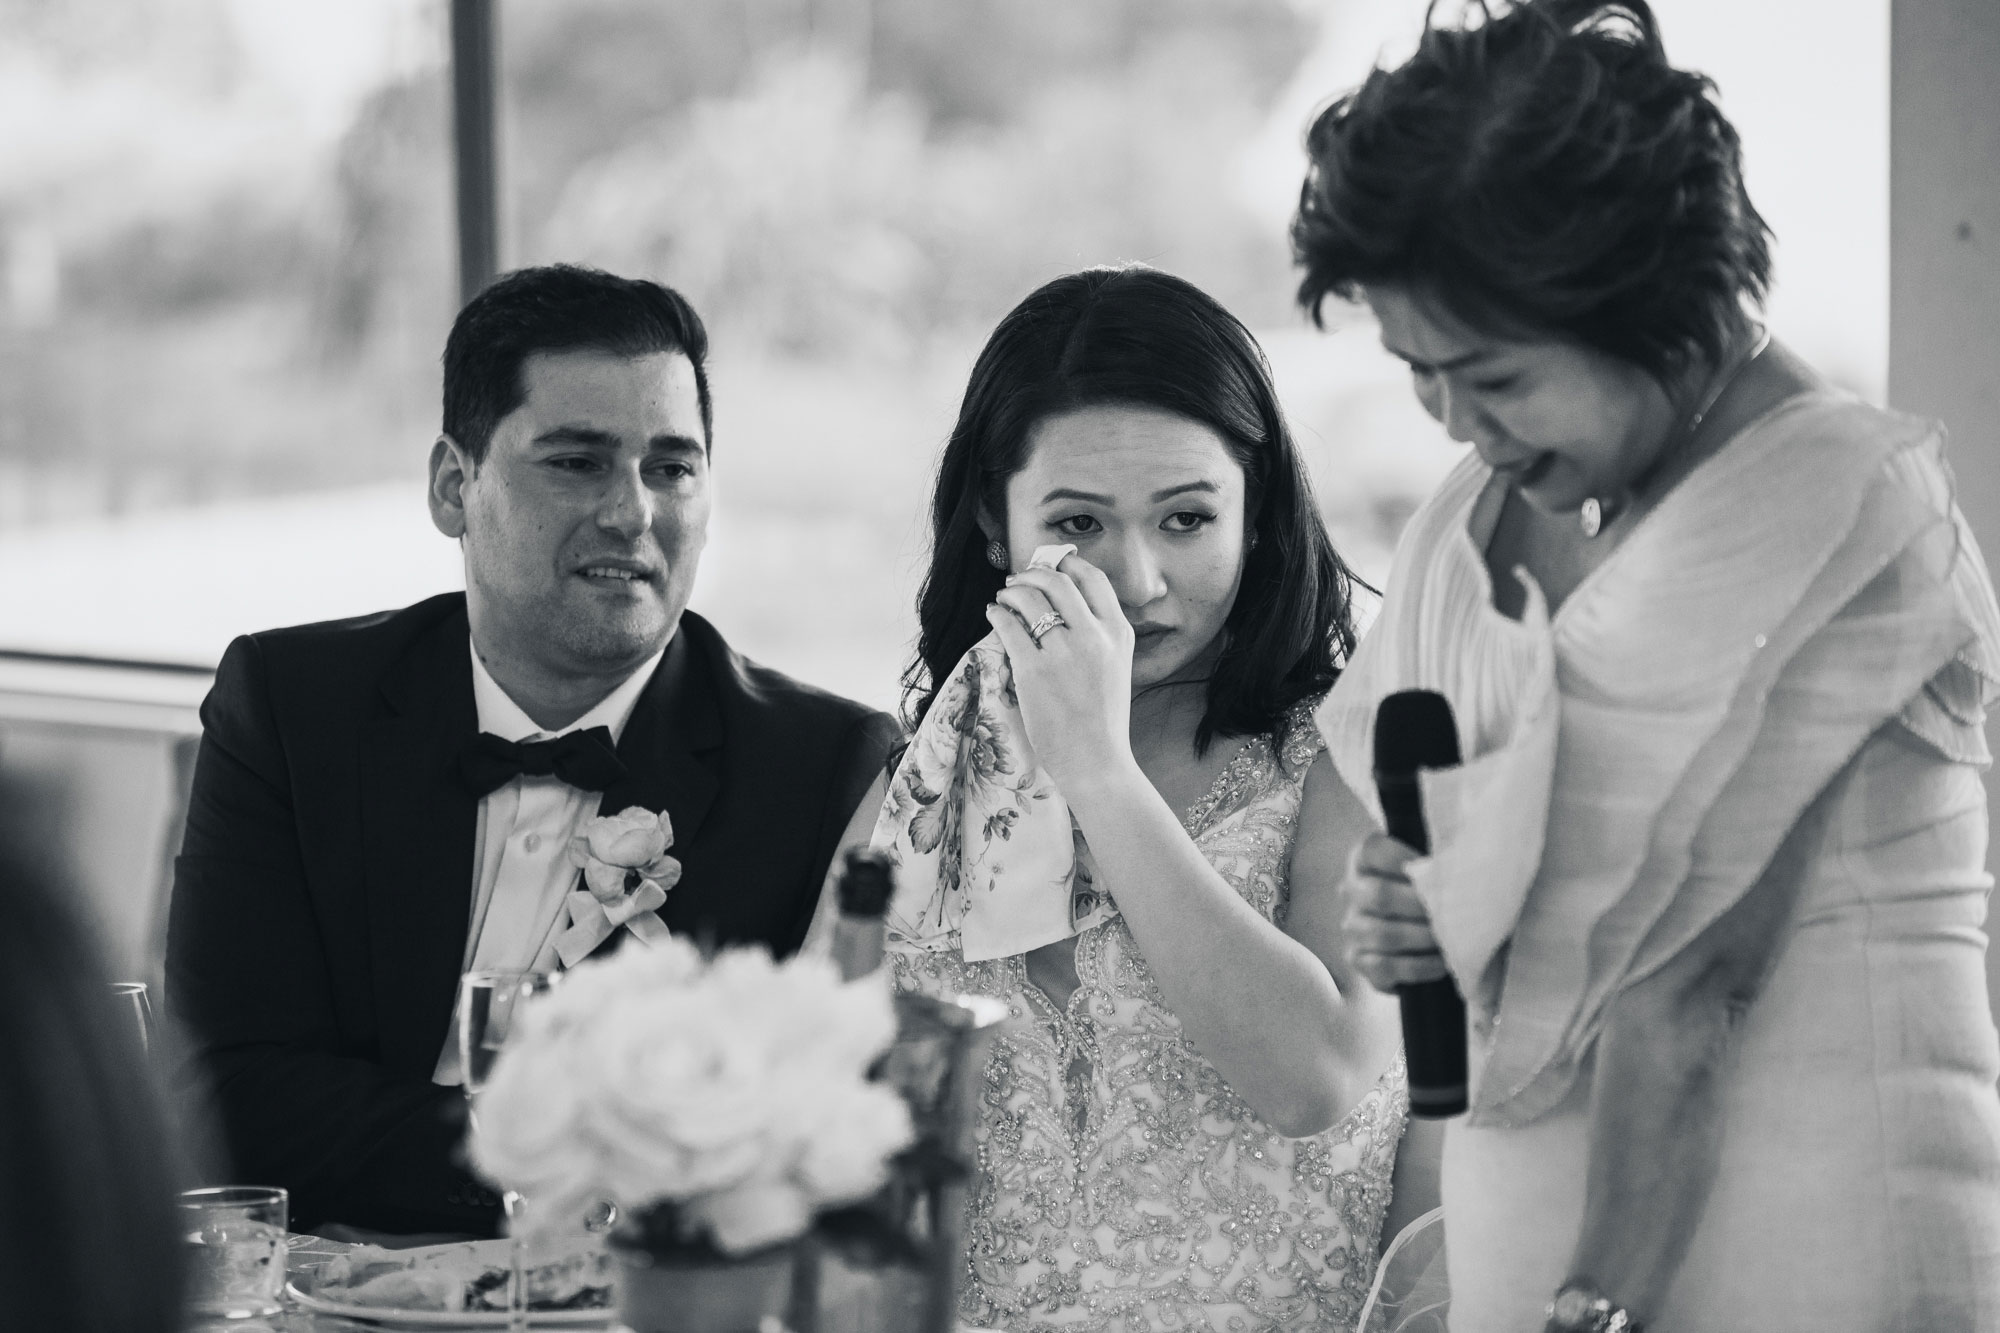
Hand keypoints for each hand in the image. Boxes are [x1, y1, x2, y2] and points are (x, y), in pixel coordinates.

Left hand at [984, 552, 1135, 799]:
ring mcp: (1063, 652)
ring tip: (1004, 596)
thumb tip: (1066, 606)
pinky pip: (1009, 626)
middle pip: (1057, 581)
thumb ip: (1100, 636)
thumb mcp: (1117, 667)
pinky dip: (998, 613)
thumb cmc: (1103, 719)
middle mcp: (1094, 636)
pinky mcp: (1034, 670)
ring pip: (1029, 598)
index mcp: (1118, 633)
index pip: (1093, 579)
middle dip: (1032, 573)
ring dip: (1011, 590)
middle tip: (1018, 578)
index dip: (1068, 563)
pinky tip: (995, 613)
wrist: (1096, 760)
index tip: (1052, 563)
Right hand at [1340, 830, 1448, 991]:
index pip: (1373, 851)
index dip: (1404, 858)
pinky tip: (1442, 963)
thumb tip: (1463, 867)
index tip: (1436, 868)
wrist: (1420, 932)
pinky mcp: (1358, 960)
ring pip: (1382, 934)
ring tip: (1451, 939)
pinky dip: (1419, 966)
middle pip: (1379, 895)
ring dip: (1423, 938)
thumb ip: (1437, 866)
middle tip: (1452, 912)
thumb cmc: (1430, 892)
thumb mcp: (1430, 870)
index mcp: (1365, 860)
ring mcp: (1352, 928)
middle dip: (1421, 906)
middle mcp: (1351, 891)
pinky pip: (1384, 966)